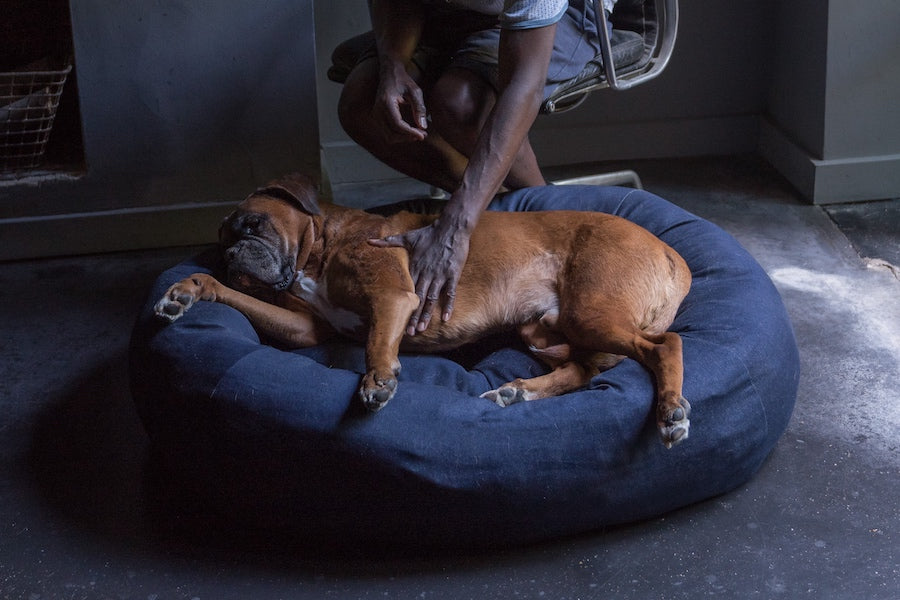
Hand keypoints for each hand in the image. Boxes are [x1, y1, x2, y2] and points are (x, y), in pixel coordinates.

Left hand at [370, 220, 469, 334]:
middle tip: (409, 333)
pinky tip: (447, 318)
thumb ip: (387, 242)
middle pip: (418, 299)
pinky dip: (448, 305)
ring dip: (427, 315)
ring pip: (431, 299)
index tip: (397, 319)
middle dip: (413, 316)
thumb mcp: (406, 237)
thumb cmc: (428, 233)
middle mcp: (426, 273)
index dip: (402, 305)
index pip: (407, 290)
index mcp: (415, 267)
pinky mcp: (452, 274)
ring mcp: (439, 275)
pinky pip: (450, 293)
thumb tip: (368, 241)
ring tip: (422, 329)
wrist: (451, 227)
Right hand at [373, 59, 428, 142]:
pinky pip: (388, 133)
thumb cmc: (403, 81)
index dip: (410, 133)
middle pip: (391, 134)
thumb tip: (423, 127)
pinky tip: (411, 131)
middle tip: (423, 135)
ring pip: (389, 137)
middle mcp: (377, 111)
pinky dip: (399, 135)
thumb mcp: (415, 91)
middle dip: (407, 138)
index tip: (423, 135)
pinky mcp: (377, 118)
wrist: (389, 73)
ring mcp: (375, 115)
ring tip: (419, 133)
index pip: (397, 125)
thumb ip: (419, 109)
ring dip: (404, 138)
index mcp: (386, 103)